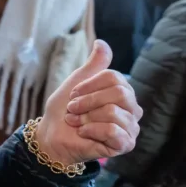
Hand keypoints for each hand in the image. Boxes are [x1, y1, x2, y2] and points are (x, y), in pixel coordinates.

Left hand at [33, 40, 141, 165]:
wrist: (53, 136)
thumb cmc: (65, 109)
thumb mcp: (76, 82)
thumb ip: (93, 65)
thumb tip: (101, 42)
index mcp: (122, 90)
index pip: (114, 77)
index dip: (89, 85)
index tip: (73, 94)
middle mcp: (132, 108)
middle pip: (119, 93)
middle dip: (87, 101)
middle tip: (73, 110)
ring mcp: (131, 126)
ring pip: (113, 112)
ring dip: (86, 117)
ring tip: (77, 122)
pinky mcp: (126, 144)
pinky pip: (113, 131)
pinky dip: (91, 130)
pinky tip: (84, 133)